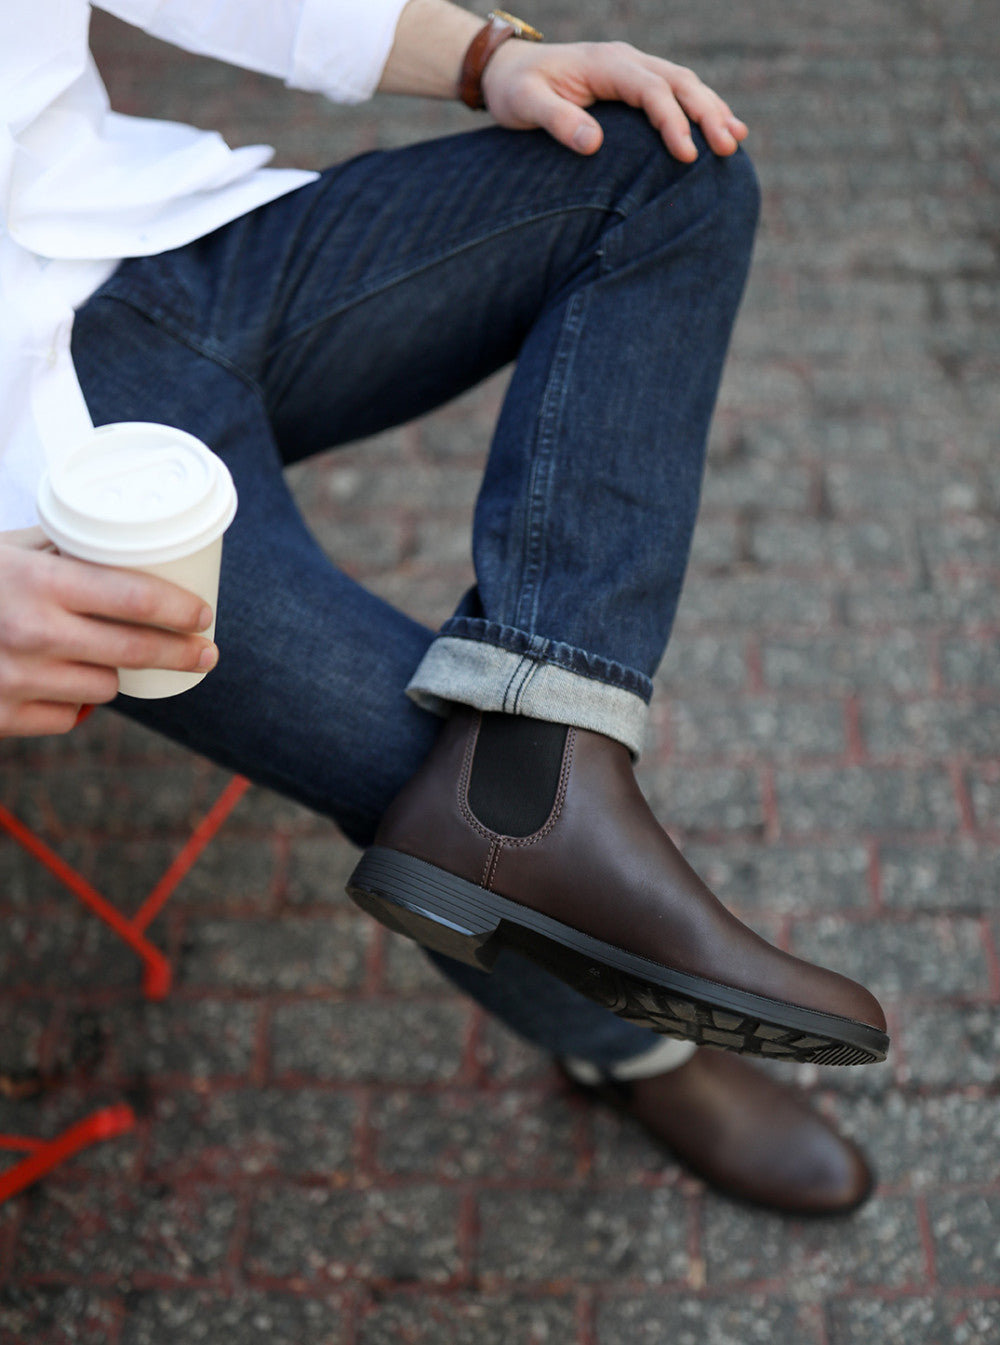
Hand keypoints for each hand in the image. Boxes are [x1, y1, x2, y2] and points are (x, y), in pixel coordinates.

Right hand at [0, 528, 217, 737]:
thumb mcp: (8, 550)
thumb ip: (63, 549)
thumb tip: (126, 546)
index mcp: (38, 581)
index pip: (135, 598)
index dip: (181, 610)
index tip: (203, 616)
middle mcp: (31, 632)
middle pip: (136, 651)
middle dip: (182, 653)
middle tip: (206, 653)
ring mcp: (16, 679)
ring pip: (106, 688)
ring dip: (112, 674)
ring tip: (95, 654)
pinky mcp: (1, 716)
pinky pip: (67, 718)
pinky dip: (69, 703)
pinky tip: (55, 683)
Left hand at [482, 39, 747, 159]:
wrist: (508, 71)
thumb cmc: (516, 90)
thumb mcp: (526, 104)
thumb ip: (556, 121)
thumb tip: (592, 144)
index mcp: (606, 64)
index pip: (651, 90)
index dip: (672, 121)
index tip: (687, 156)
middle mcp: (626, 60)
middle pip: (679, 82)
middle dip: (707, 113)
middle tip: (727, 148)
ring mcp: (634, 69)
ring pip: (684, 84)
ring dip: (712, 110)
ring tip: (735, 141)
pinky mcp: (635, 84)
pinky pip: (676, 93)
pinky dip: (701, 109)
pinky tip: (723, 128)